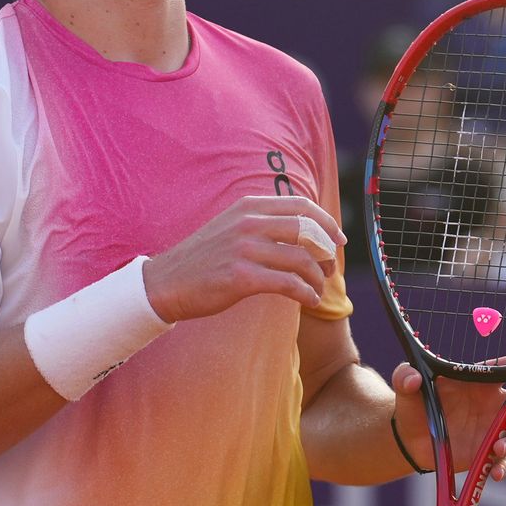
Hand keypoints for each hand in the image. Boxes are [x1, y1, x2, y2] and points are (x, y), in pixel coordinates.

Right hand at [143, 195, 345, 321]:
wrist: (166, 283)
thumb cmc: (204, 259)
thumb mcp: (232, 226)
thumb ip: (263, 223)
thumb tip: (303, 230)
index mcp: (248, 206)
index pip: (302, 205)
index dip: (327, 222)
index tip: (339, 240)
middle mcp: (248, 222)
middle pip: (308, 230)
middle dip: (327, 251)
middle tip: (330, 268)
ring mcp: (244, 249)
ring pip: (301, 259)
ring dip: (317, 277)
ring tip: (317, 290)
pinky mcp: (241, 277)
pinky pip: (288, 284)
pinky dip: (306, 293)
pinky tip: (308, 300)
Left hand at [390, 355, 505, 481]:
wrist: (409, 439)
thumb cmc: (414, 404)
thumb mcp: (406, 389)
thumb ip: (405, 377)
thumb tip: (410, 376)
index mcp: (482, 380)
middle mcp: (496, 403)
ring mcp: (495, 429)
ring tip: (498, 450)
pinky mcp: (489, 453)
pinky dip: (505, 467)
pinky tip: (496, 473)